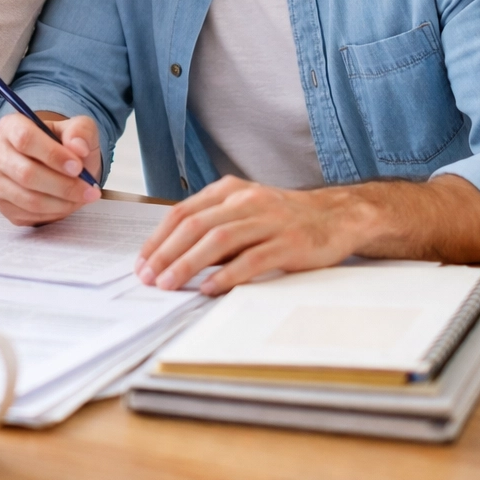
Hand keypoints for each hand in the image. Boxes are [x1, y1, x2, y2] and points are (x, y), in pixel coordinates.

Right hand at [0, 112, 101, 225]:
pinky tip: (67, 204)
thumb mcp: (80, 130)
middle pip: (26, 173)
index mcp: (11, 126)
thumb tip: (78, 147)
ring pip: (28, 198)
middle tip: (88, 189)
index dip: (52, 154)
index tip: (77, 167)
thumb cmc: (66, 146)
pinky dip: (54, 213)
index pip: (25, 138)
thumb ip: (81, 132)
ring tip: (82, 197)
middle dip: (63, 185)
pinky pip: (29, 214)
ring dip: (62, 202)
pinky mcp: (3, 205)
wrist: (60, 168)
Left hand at [135, 176, 362, 294]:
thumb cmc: (283, 218)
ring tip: (169, 284)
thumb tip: (171, 257)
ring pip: (219, 240)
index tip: (142, 262)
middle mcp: (246, 201)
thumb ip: (212, 228)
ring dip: (188, 263)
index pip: (183, 212)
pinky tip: (209, 288)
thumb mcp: (244, 212)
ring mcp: (269, 220)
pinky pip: (252, 259)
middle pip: (195, 225)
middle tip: (148, 277)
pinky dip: (227, 275)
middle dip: (166, 253)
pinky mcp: (289, 243)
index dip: (158, 238)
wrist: (337, 216)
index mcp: (230, 190)